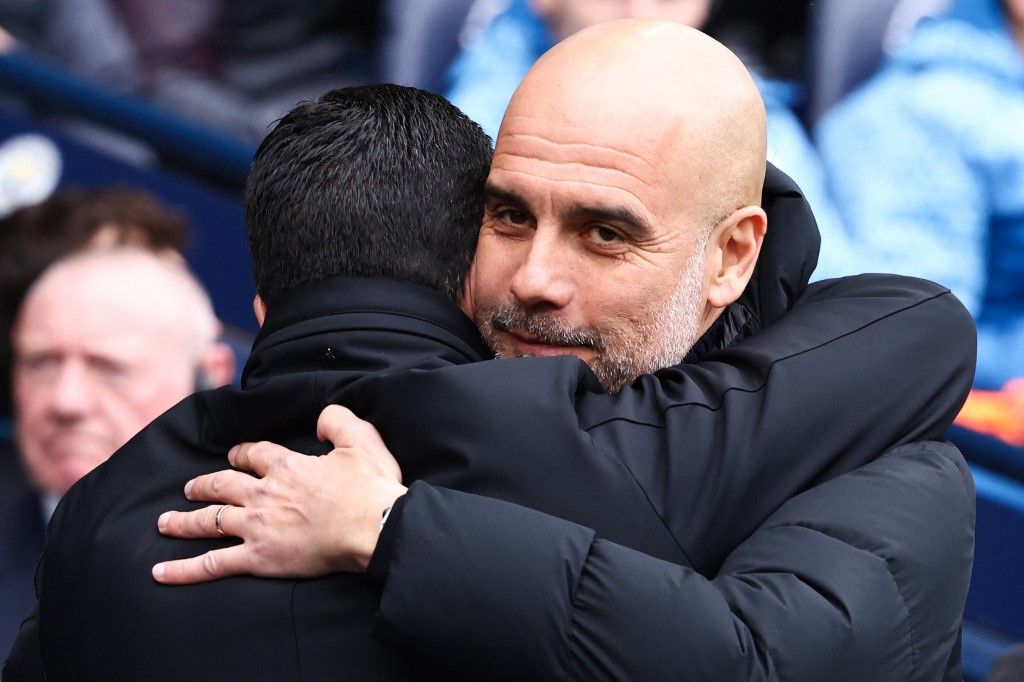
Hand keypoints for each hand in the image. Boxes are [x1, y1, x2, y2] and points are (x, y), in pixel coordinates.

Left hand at [153, 405, 406, 583]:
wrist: (374, 527)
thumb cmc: (370, 489)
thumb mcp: (362, 440)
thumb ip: (337, 421)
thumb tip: (320, 419)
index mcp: (286, 466)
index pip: (252, 455)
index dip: (240, 454)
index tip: (234, 457)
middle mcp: (264, 494)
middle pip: (221, 485)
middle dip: (201, 485)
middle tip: (188, 488)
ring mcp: (257, 527)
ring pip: (209, 520)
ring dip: (183, 520)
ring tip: (164, 522)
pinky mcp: (258, 558)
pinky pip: (213, 564)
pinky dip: (184, 569)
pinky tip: (161, 572)